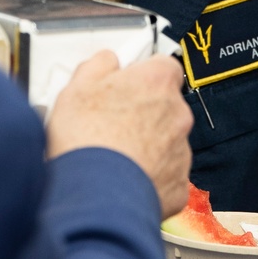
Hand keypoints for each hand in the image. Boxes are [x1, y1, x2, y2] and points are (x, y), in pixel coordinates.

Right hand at [46, 51, 192, 218]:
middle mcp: (177, 114)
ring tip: (112, 157)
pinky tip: (122, 179)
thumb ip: (98, 65)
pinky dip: (149, 178)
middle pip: (165, 106)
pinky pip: (166, 176)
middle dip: (143, 113)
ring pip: (166, 143)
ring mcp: (181, 152)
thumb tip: (106, 61)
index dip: (142, 74)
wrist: (95, 196)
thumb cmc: (85, 141)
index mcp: (156, 82)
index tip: (126, 82)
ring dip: (146, 146)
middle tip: (111, 124)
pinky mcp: (178, 186)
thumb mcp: (76, 87)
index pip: (162, 65)